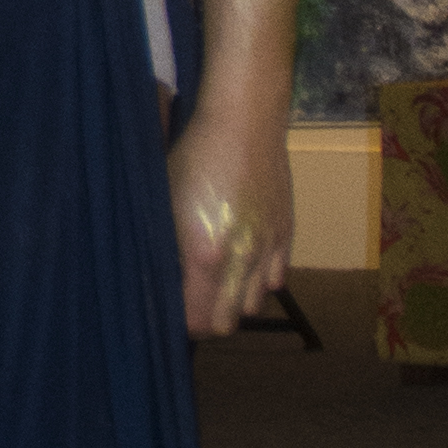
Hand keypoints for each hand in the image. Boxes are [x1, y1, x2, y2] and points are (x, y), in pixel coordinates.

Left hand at [169, 117, 291, 338]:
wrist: (243, 124)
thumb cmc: (194, 157)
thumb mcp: (164, 204)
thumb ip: (166, 250)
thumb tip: (161, 280)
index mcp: (206, 255)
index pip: (198, 320)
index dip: (181, 323)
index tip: (168, 312)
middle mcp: (242, 260)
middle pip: (227, 323)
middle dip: (206, 320)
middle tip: (189, 302)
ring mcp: (268, 249)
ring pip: (253, 306)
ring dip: (233, 302)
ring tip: (215, 283)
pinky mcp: (286, 235)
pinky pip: (276, 281)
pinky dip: (258, 282)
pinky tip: (242, 265)